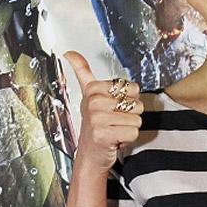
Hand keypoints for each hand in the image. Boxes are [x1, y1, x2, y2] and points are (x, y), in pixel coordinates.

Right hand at [63, 51, 141, 173]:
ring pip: (137, 119)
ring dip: (128, 128)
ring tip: (114, 130)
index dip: (129, 101)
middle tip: (114, 122)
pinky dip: (128, 139)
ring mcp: (97, 118)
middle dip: (129, 116)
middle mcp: (93, 102)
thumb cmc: (95, 125)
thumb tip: (69, 52)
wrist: (90, 154)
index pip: (133, 89)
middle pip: (137, 104)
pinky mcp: (103, 134)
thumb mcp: (89, 95)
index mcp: (93, 89)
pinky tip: (115, 140)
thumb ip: (82, 71)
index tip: (113, 108)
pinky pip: (133, 132)